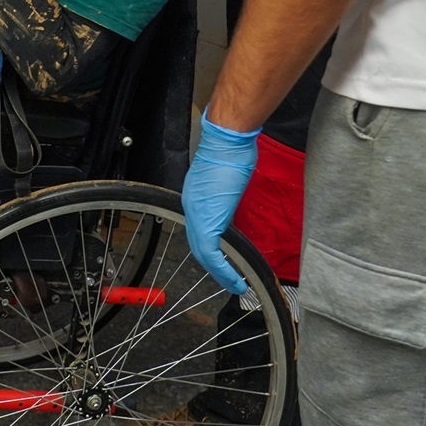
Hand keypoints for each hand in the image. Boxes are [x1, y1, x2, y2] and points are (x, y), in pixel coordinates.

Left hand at [182, 110, 259, 294]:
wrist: (228, 141)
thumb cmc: (231, 151)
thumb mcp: (226, 179)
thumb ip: (224, 196)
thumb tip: (232, 205)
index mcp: (193, 197)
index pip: (197, 230)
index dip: (209, 248)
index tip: (222, 261)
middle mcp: (190, 206)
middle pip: (197, 245)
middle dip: (213, 266)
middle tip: (229, 280)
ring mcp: (196, 213)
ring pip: (202, 253)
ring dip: (219, 272)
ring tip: (233, 284)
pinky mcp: (208, 220)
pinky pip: (211, 254)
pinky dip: (223, 270)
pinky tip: (234, 280)